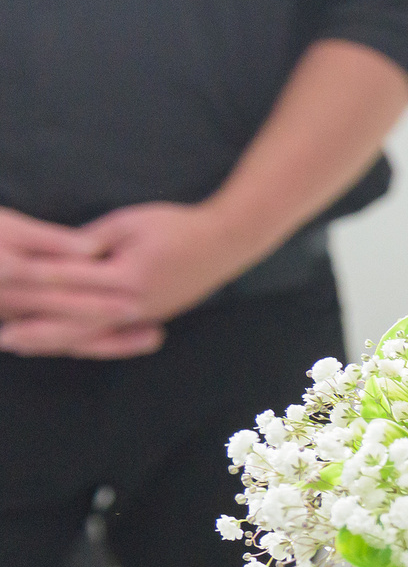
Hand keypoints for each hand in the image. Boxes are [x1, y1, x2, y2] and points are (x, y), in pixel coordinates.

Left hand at [0, 201, 254, 358]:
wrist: (227, 242)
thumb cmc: (179, 225)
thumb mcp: (130, 222)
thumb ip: (92, 242)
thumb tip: (58, 256)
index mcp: (127, 277)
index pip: (71, 283)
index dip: (33, 288)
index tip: (6, 288)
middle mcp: (134, 305)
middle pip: (76, 324)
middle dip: (37, 331)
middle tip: (3, 338)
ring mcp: (145, 315)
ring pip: (91, 336)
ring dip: (54, 342)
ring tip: (22, 344)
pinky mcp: (151, 316)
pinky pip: (109, 335)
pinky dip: (81, 341)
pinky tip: (63, 342)